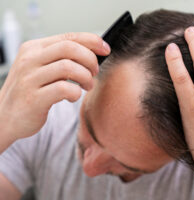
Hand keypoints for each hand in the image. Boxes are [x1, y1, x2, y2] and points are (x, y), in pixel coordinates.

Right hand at [0, 33, 109, 147]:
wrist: (5, 117)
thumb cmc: (30, 92)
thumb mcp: (41, 68)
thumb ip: (61, 59)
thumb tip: (93, 53)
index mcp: (34, 48)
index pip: (68, 37)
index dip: (92, 41)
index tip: (105, 49)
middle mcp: (30, 60)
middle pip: (70, 48)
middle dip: (90, 59)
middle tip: (95, 72)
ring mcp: (29, 79)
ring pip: (68, 67)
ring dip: (86, 77)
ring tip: (87, 85)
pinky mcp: (33, 98)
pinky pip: (64, 89)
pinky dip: (76, 93)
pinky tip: (73, 97)